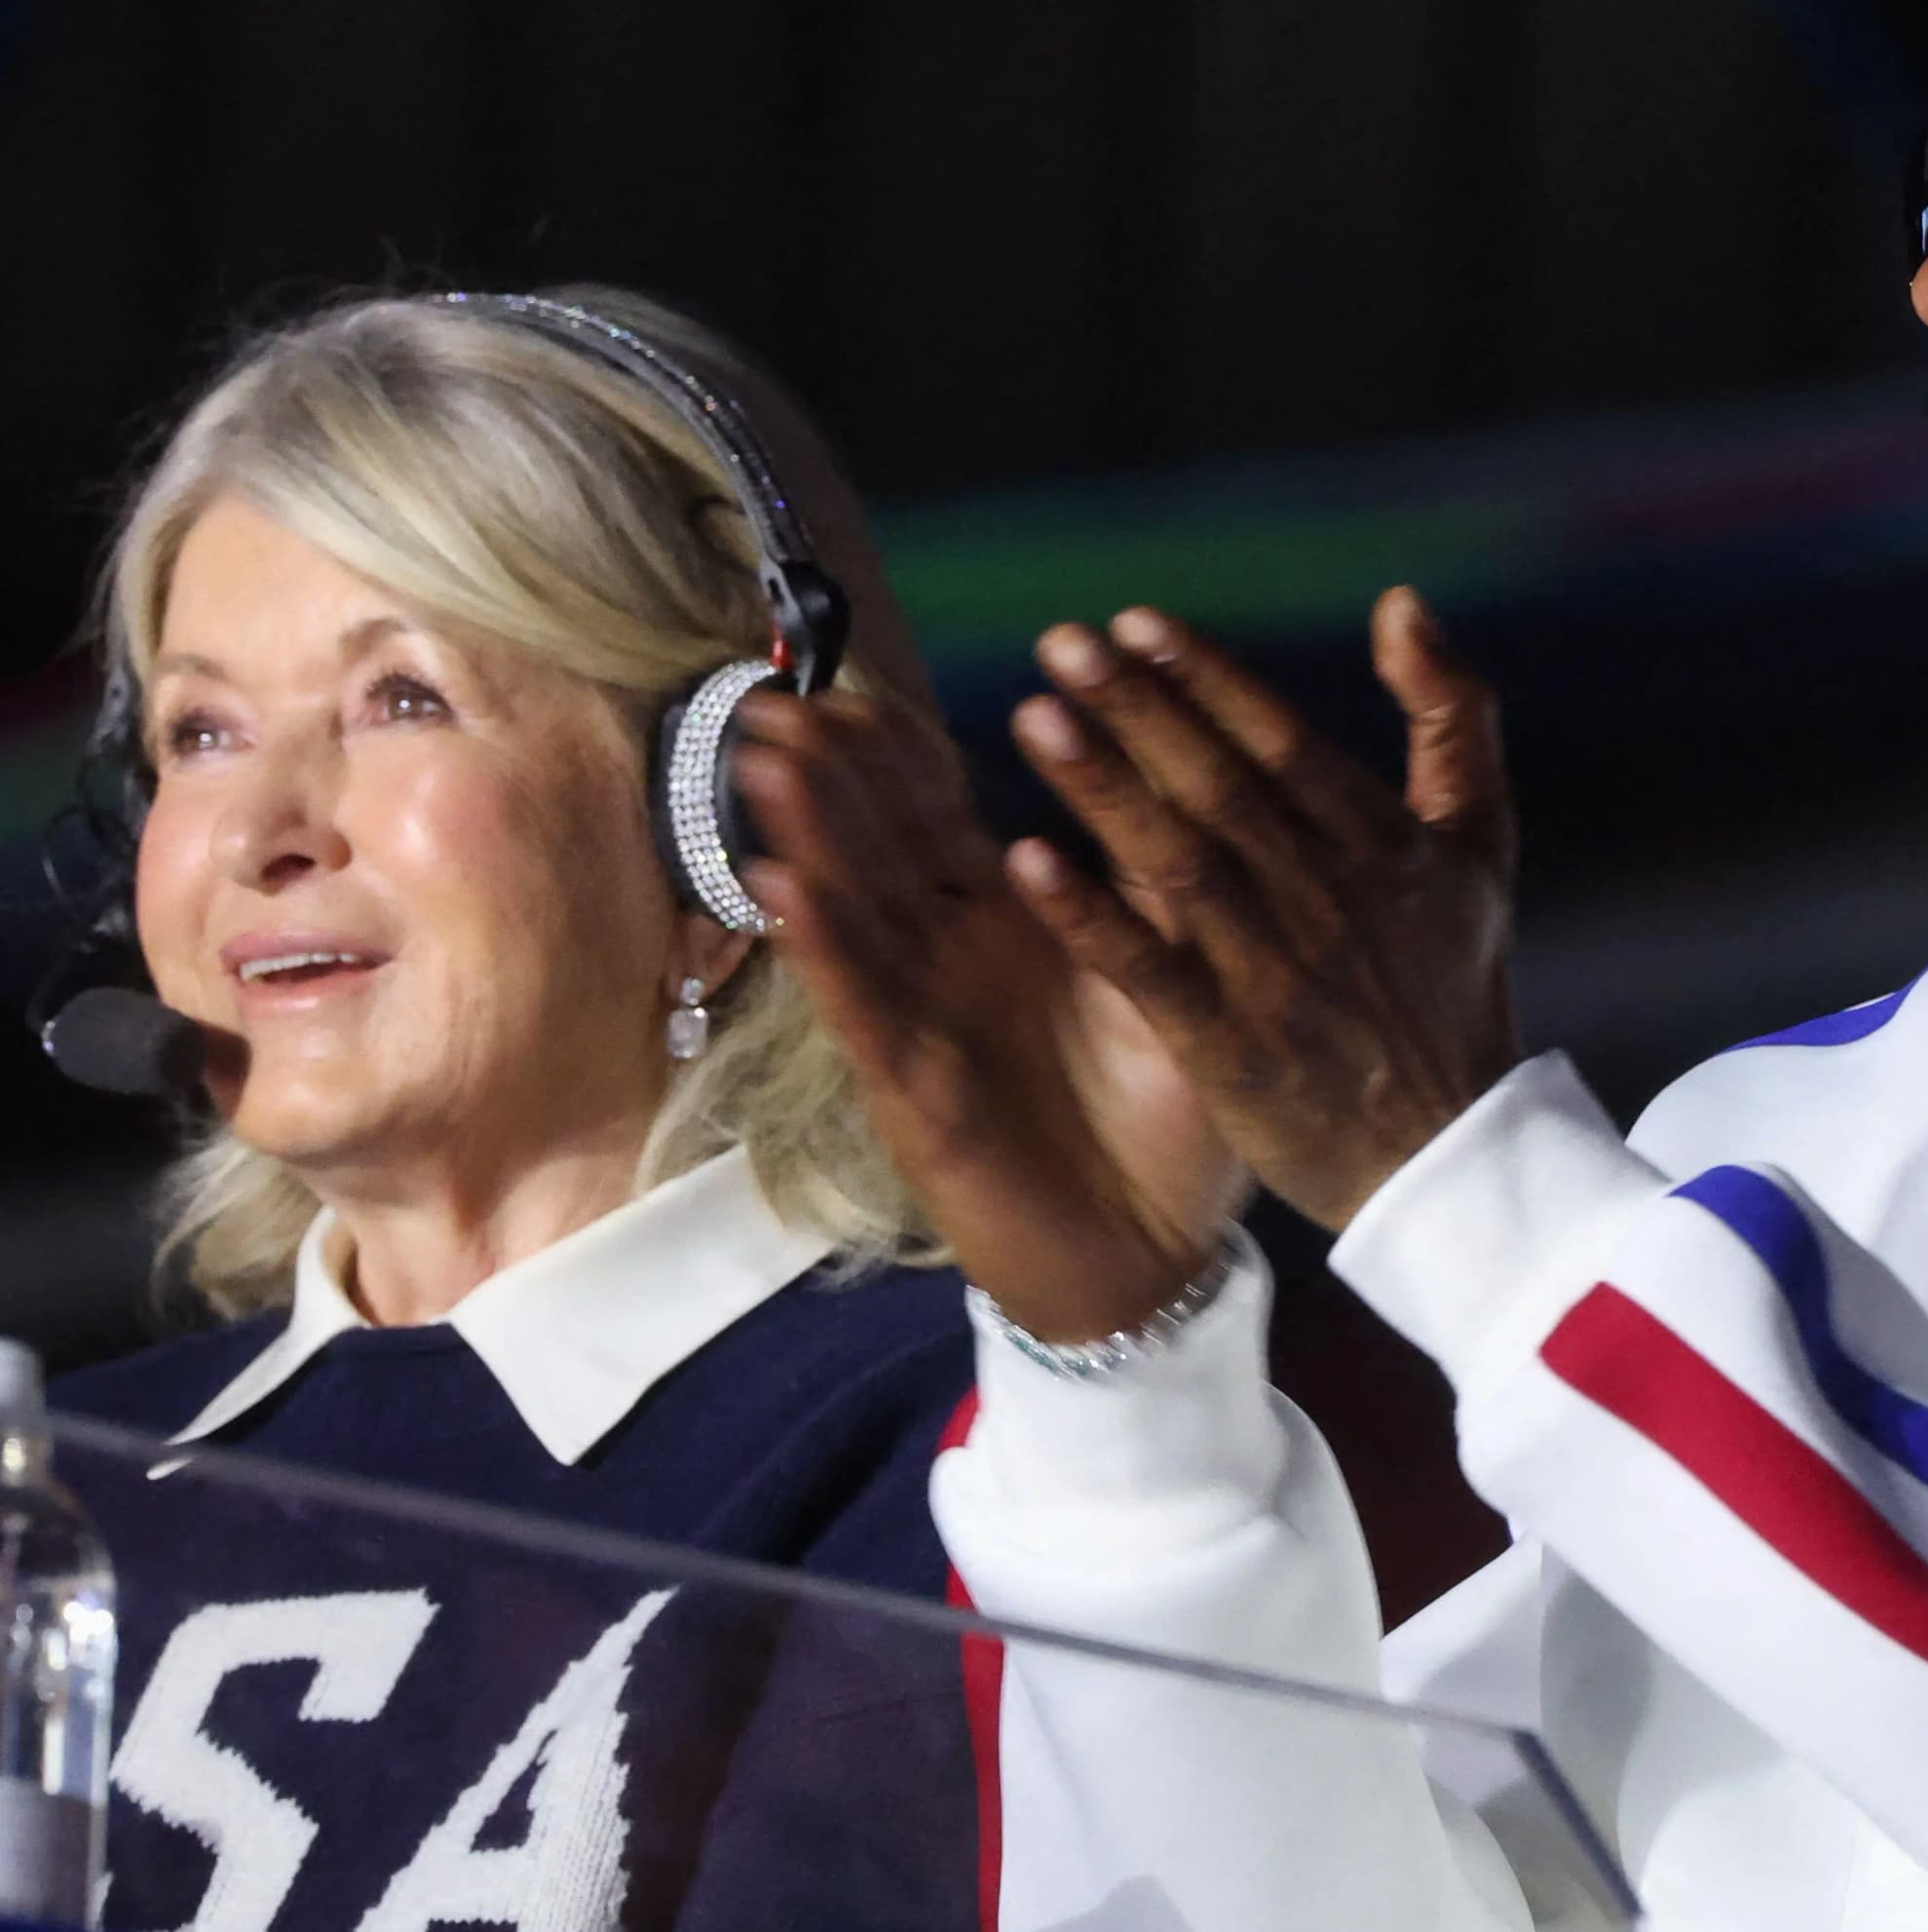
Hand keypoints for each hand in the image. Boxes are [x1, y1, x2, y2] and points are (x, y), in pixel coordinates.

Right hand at [731, 691, 1247, 1341]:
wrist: (1156, 1252)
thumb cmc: (1162, 1115)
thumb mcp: (1162, 975)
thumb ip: (1141, 881)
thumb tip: (1149, 761)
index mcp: (1011, 922)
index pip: (937, 816)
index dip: (894, 753)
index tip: (852, 679)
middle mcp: (953, 961)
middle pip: (877, 847)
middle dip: (826, 773)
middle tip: (775, 694)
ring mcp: (925, 1020)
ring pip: (853, 911)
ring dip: (806, 837)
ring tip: (760, 759)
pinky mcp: (917, 1087)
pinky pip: (864, 1006)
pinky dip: (823, 946)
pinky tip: (780, 887)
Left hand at [998, 588, 1518, 1230]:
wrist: (1449, 1151)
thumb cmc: (1453, 984)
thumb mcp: (1480, 839)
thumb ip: (1451, 713)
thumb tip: (1400, 601)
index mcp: (1382, 843)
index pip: (1281, 740)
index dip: (1206, 678)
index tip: (1135, 623)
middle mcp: (1327, 895)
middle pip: (1220, 785)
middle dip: (1140, 709)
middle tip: (1063, 643)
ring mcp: (1274, 972)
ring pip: (1177, 862)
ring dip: (1103, 788)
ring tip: (1035, 717)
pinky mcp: (1228, 1045)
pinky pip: (1147, 968)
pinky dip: (1090, 915)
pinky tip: (1026, 860)